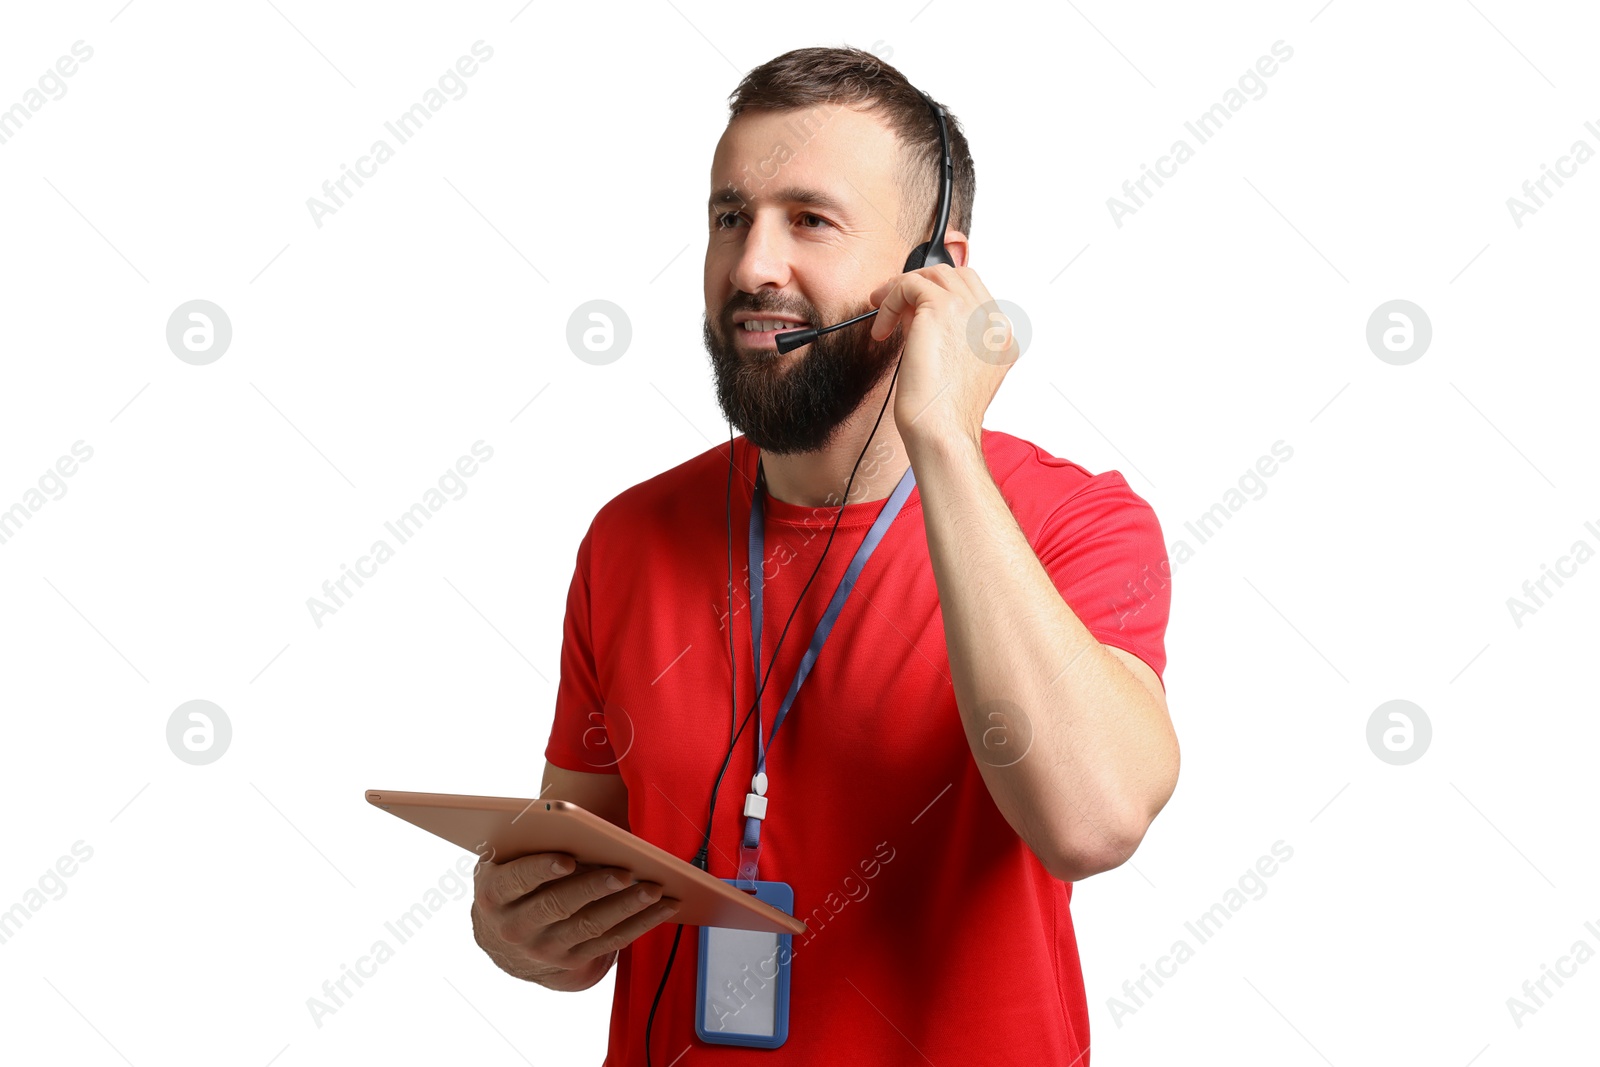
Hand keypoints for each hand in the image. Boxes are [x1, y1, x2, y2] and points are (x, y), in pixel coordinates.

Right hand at [472, 852, 679, 989]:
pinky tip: (664, 906)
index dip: (540, 870)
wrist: (503, 941)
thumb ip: (525, 842)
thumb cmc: (511, 880)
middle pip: (558, 905)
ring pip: (590, 926)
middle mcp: (516, 927)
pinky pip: (611, 942)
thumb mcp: (503, 861)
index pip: (517, 880)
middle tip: (624, 871)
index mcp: (494, 894)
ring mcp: (545, 949)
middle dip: (593, 888)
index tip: (567, 859)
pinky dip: (640, 923)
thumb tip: (569, 821)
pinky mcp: (573, 961)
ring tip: (653, 887)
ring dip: (626, 906)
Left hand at [867, 264, 1017, 450]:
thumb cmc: (943, 415)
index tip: (913, 313)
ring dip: (904, 289)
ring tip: (882, 311)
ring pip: (936, 275)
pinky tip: (881, 326)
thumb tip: (915, 310)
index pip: (973, 298)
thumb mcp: (953, 369)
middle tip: (894, 303)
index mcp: (1002, 340)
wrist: (942, 431)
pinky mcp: (944, 309)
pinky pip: (911, 284)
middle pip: (958, 277)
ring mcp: (973, 313)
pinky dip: (890, 298)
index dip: (939, 300)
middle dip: (923, 286)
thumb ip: (946, 336)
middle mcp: (994, 323)